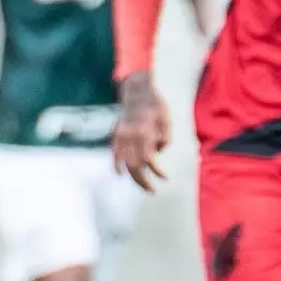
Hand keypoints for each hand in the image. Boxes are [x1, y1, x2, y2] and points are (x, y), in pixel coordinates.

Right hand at [112, 73, 170, 192]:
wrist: (137, 90)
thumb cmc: (155, 105)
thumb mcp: (167, 120)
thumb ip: (165, 138)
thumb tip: (158, 152)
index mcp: (145, 132)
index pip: (148, 159)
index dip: (156, 172)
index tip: (164, 178)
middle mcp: (131, 136)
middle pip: (134, 166)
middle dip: (143, 181)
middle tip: (152, 190)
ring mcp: (121, 135)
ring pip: (124, 163)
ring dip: (133, 177)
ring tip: (142, 185)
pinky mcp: (116, 134)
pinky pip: (114, 153)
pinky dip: (116, 165)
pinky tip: (120, 174)